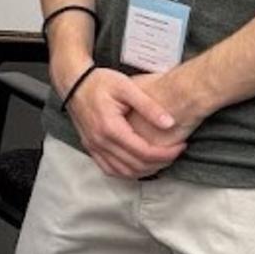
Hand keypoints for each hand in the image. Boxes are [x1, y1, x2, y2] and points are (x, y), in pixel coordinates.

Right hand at [65, 65, 187, 180]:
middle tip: (176, 152)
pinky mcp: (90, 147)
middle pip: (136, 165)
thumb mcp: (127, 87)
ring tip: (161, 159)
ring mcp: (93, 146)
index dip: (166, 153)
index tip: (181, 146)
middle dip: (160, 162)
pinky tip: (139, 165)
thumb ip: (149, 106)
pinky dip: (127, 172)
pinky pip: (109, 169)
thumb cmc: (99, 82)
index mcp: (110, 127)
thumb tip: (170, 123)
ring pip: (123, 172)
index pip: (144, 152)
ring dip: (145, 170)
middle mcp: (100, 141)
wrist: (73, 82)